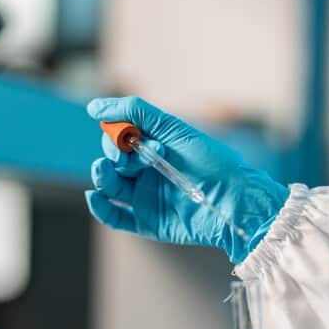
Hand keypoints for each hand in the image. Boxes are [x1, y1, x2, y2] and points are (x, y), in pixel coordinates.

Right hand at [85, 97, 289, 263]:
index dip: (118, 134)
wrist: (234, 201)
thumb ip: (136, 112)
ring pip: (110, 185)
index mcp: (156, 147)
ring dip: (101, 176)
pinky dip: (101, 207)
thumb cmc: (211, 162)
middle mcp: (149, 171)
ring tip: (104, 171)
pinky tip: (96, 196)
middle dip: (113, 154)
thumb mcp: (174, 129)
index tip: (130, 136)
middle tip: (127, 157)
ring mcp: (147, 197)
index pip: (121, 136)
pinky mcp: (147, 221)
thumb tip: (94, 107)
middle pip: (114, 160)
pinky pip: (115, 216)